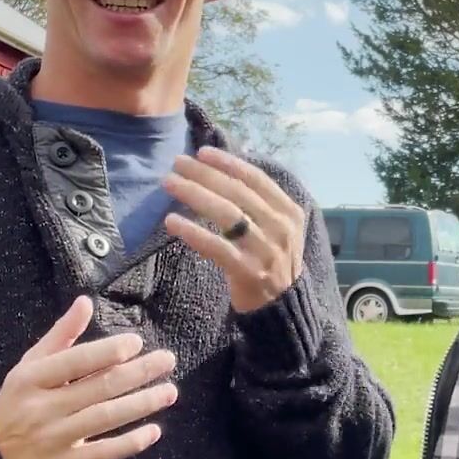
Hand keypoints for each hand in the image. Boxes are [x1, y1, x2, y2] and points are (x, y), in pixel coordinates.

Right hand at [0, 296, 177, 458]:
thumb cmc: (20, 399)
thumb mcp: (31, 364)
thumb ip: (61, 335)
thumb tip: (86, 302)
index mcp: (32, 378)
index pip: (75, 362)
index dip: (107, 351)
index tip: (137, 343)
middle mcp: (42, 408)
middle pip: (98, 388)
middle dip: (137, 373)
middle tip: (168, 360)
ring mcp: (53, 438)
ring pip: (105, 418)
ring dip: (141, 404)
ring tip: (169, 391)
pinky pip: (101, 453)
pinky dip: (130, 443)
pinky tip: (154, 431)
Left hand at [161, 146, 306, 312]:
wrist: (281, 306)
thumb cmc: (270, 259)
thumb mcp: (276, 227)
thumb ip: (257, 202)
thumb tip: (220, 169)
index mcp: (289, 212)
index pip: (256, 179)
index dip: (228, 163)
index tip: (202, 152)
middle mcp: (280, 228)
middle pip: (237, 192)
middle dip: (204, 174)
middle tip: (176, 162)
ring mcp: (265, 251)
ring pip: (226, 215)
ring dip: (195, 194)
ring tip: (170, 183)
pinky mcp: (248, 272)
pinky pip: (216, 247)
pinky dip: (193, 232)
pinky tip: (172, 221)